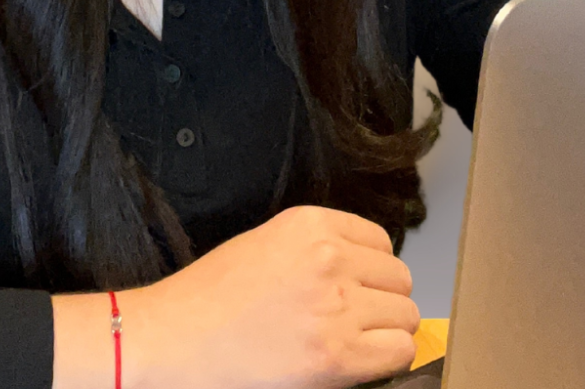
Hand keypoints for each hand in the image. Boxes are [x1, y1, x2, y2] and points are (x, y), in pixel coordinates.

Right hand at [120, 205, 417, 388]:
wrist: (178, 338)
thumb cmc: (211, 296)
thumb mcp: (266, 243)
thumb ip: (317, 246)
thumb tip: (363, 269)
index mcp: (310, 224)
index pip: (380, 240)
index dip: (370, 268)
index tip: (357, 284)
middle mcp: (329, 258)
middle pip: (399, 277)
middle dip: (382, 299)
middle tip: (354, 317)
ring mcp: (336, 306)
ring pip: (406, 315)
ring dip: (387, 330)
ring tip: (353, 340)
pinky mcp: (338, 355)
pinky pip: (399, 352)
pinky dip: (386, 359)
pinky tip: (357, 361)